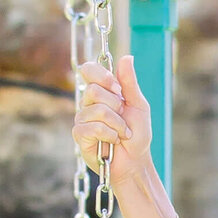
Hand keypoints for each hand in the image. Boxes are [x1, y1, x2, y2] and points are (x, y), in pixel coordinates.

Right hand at [73, 54, 151, 187]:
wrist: (135, 161)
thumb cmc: (137, 134)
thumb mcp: (138, 104)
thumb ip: (130, 82)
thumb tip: (127, 56)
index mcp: (101, 92)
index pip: (88, 70)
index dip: (101, 76)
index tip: (117, 89)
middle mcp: (88, 103)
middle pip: (93, 90)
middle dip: (115, 106)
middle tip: (123, 118)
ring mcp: (82, 118)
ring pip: (96, 110)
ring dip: (117, 124)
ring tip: (122, 134)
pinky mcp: (79, 135)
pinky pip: (93, 127)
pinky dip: (110, 135)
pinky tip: (113, 142)